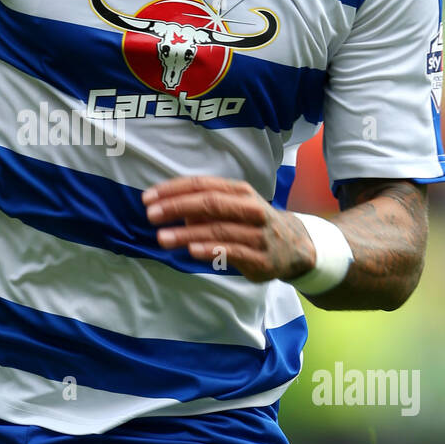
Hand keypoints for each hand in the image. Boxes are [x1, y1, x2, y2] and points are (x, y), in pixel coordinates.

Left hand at [143, 176, 315, 282]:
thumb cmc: (253, 224)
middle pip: (210, 203)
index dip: (173, 190)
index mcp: (240, 192)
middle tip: (150, 215)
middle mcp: (250, 208)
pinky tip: (191, 250)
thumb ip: (203, 206)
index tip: (148, 198)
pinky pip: (232, 251)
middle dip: (177, 207)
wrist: (296, 247)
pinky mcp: (260, 258)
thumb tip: (172, 208)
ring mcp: (257, 233)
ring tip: (162, 237)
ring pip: (218, 229)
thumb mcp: (232, 208)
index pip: (203, 185)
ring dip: (187, 233)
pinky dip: (210, 250)